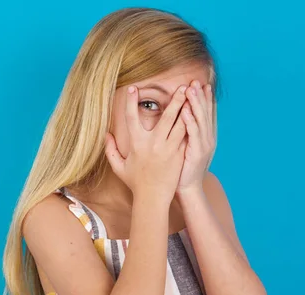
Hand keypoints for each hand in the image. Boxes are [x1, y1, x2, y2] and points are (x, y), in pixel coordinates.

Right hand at [105, 84, 188, 201]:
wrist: (152, 198)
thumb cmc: (135, 182)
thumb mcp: (119, 167)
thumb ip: (111, 150)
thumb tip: (106, 134)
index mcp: (137, 144)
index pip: (132, 118)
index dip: (131, 102)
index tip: (134, 87)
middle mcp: (154, 144)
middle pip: (167, 117)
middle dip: (174, 100)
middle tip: (181, 86)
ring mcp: (169, 149)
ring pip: (181, 124)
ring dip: (187, 109)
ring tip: (193, 97)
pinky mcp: (179, 155)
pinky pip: (187, 136)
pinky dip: (192, 124)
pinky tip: (198, 114)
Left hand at [177, 80, 215, 194]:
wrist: (187, 188)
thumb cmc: (183, 168)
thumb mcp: (187, 146)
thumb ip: (187, 132)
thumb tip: (183, 117)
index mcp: (206, 136)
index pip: (208, 113)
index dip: (206, 98)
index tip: (203, 84)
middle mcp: (208, 138)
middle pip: (206, 113)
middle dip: (201, 96)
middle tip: (196, 81)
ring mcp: (204, 145)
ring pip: (200, 119)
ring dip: (196, 103)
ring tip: (191, 89)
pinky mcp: (196, 152)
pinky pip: (193, 133)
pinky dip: (190, 120)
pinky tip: (186, 110)